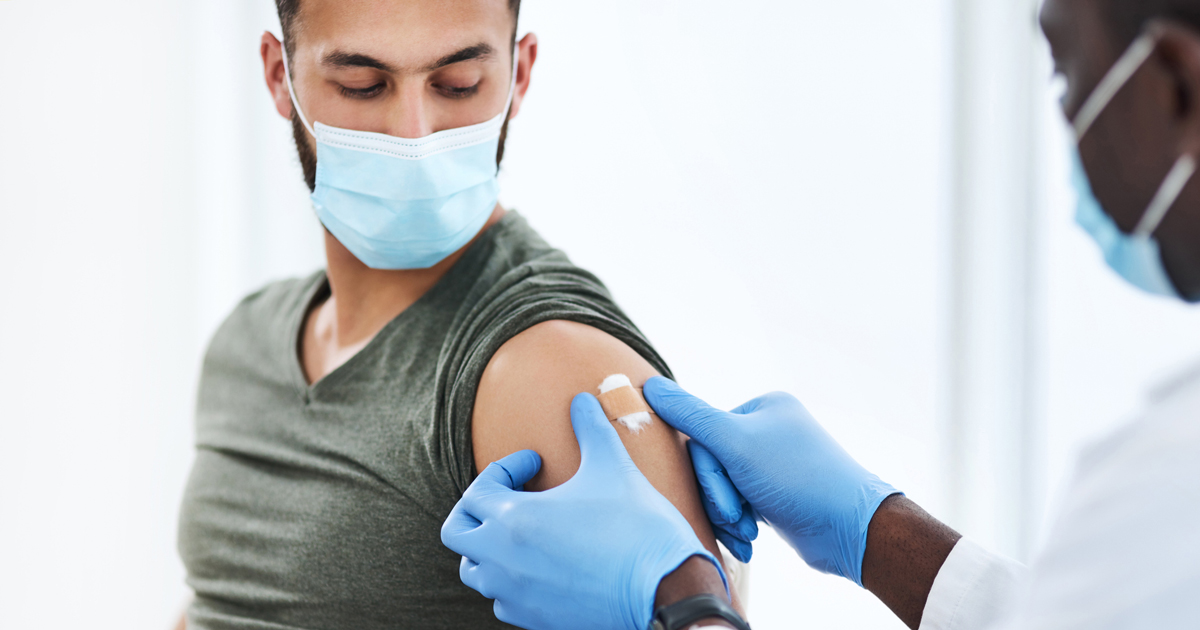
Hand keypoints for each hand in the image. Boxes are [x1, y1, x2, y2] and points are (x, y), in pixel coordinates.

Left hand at [441, 393, 726, 629]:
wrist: (666, 591)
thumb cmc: (637, 527)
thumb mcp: (613, 465)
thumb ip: (590, 427)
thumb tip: (582, 398)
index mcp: (513, 520)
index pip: (477, 488)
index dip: (505, 467)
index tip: (535, 462)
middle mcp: (502, 561)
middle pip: (457, 532)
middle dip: (477, 507)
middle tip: (512, 494)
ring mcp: (516, 594)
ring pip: (475, 570)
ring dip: (488, 546)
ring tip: (524, 529)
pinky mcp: (534, 620)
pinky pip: (501, 600)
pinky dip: (509, 579)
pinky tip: (542, 563)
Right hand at [644, 377, 900, 585]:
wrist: (849, 530)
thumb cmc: (797, 479)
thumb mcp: (735, 443)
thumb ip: (689, 415)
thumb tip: (649, 385)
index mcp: (763, 408)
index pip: (705, 434)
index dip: (709, 473)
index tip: (730, 498)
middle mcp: (769, 432)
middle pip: (712, 464)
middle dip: (721, 498)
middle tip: (739, 520)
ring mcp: (773, 465)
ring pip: (722, 489)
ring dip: (729, 516)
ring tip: (748, 534)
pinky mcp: (776, 497)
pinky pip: (738, 506)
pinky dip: (739, 526)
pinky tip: (749, 543)